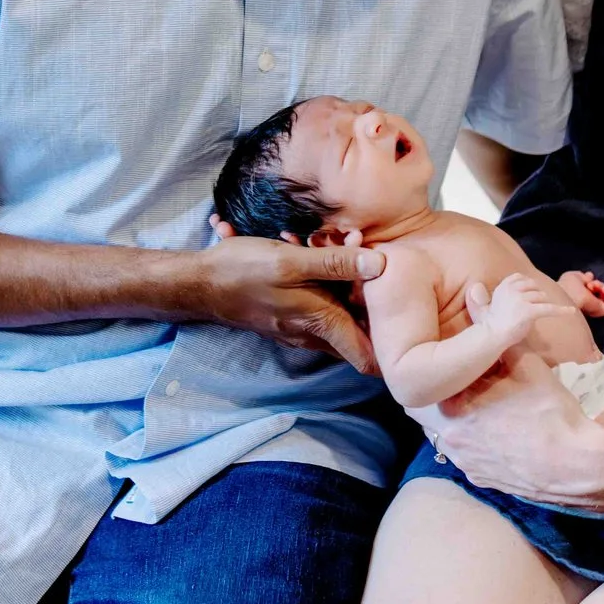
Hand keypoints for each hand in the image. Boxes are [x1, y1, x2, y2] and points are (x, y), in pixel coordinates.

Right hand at [193, 232, 384, 373]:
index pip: (369, 360)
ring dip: (347, 284)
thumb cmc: (243, 272)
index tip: (403, 311)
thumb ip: (335, 263)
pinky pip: (322, 306)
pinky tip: (316, 251)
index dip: (391, 342)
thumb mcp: (290, 261)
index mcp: (321, 323)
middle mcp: (314, 334)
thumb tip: (380, 264)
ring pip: (341, 314)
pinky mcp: (292, 316)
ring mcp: (302, 328)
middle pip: (359, 331)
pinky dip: (327, 283)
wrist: (201, 284)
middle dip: (370, 297)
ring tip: (343, 244)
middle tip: (368, 253)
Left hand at [410, 340, 603, 510]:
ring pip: (452, 436)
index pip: (432, 384)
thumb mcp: (524, 362)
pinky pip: (469, 458)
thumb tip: (475, 290)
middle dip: (451, 398)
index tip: (459, 367)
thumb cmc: (550, 410)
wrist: (579, 465)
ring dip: (463, 423)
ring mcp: (465, 464)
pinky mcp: (481, 482)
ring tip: (490, 412)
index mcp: (453, 406)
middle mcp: (449, 439)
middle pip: (437, 411)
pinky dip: (477, 446)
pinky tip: (499, 437)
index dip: (446, 373)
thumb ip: (492, 326)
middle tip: (475, 388)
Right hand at [479, 271, 581, 347]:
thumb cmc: (487, 327)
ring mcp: (521, 300)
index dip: (526, 284)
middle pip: (532, 287)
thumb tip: (474, 286)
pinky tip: (571, 312)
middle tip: (538, 305)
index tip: (530, 290)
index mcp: (502, 287)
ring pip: (541, 297)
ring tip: (545, 312)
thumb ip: (480, 297)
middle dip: (537, 295)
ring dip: (544, 304)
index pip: (518, 277)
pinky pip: (549, 309)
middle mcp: (512, 290)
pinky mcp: (530, 311)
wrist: (491, 337)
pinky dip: (561, 311)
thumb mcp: (481, 307)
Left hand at [557, 270, 603, 316]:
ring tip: (596, 284)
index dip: (593, 283)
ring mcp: (595, 310)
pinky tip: (602, 288)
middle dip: (600, 285)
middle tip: (591, 283)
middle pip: (602, 295)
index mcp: (580, 300)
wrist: (565, 296)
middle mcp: (588, 306)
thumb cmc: (566, 287)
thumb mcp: (573, 276)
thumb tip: (591, 276)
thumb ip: (583, 277)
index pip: (593, 292)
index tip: (587, 278)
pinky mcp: (602, 312)